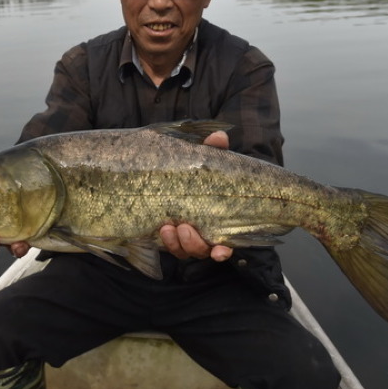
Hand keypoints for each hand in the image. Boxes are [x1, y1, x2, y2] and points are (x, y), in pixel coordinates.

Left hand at [158, 130, 232, 261]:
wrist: (173, 171)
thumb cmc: (198, 170)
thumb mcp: (205, 159)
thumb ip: (213, 149)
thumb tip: (219, 136)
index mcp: (218, 221)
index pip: (224, 244)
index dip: (223, 252)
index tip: (219, 251)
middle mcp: (203, 234)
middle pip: (201, 250)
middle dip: (193, 244)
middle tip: (185, 227)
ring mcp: (184, 237)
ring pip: (183, 250)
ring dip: (177, 243)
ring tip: (168, 227)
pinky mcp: (168, 234)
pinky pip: (168, 246)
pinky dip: (167, 242)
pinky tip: (162, 231)